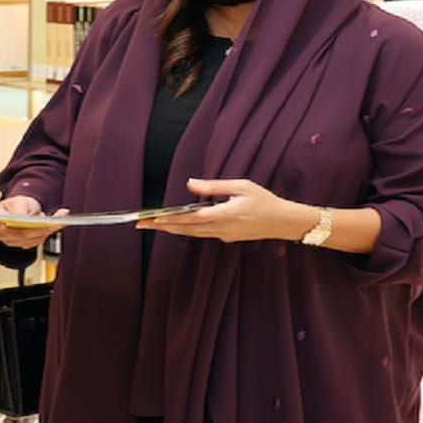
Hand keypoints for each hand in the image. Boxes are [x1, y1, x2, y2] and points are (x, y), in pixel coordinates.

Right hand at [0, 196, 68, 247]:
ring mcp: (11, 241)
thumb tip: (20, 218)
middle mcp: (0, 232)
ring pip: (31, 239)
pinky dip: (51, 231)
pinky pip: (38, 240)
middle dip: (37, 227)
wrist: (26, 210)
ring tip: (60, 218)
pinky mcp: (24, 245)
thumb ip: (17, 209)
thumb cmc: (19, 205)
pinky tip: (60, 223)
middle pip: (18, 233)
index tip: (3, 224)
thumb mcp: (19, 201)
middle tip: (52, 221)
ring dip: (47, 229)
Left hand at [137, 179, 315, 243]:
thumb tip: (190, 184)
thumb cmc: (264, 200)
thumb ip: (213, 186)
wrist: (283, 222)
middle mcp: (221, 229)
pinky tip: (176, 225)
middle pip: (185, 229)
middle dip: (162, 226)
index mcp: (224, 214)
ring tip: (153, 224)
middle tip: (140, 223)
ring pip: (191, 233)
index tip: (152, 218)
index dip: (170, 218)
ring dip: (171, 229)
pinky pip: (201, 234)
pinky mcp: (226, 238)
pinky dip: (186, 230)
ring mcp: (223, 236)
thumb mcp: (241, 186)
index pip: (190, 218)